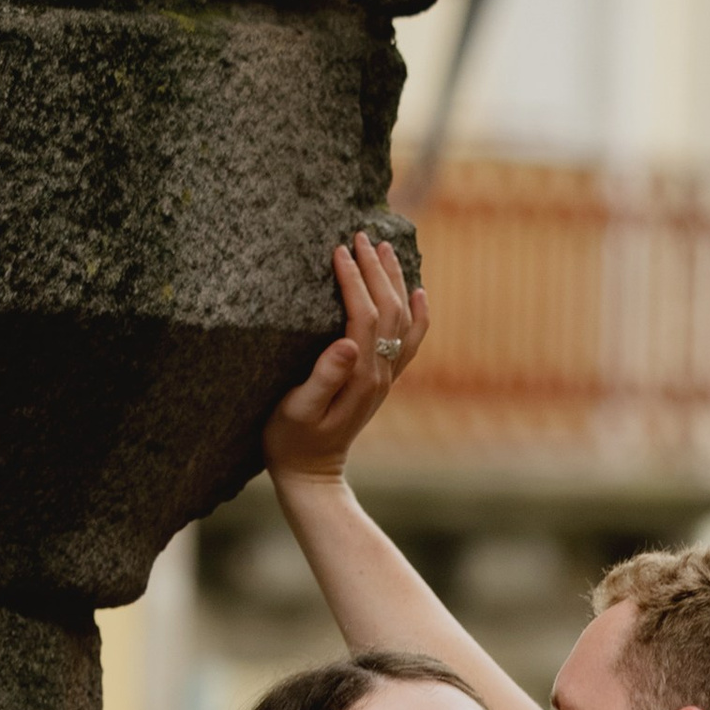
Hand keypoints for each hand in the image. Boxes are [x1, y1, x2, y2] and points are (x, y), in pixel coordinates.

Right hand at [263, 234, 430, 488]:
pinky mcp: (381, 381)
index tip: (338, 250)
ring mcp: (385, 378)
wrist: (311, 474)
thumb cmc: (291, 441)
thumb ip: (324, 377)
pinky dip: (417, 314)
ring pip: (403, 321)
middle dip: (376, 270)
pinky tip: (418, 292)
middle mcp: (380, 375)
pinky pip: (409, 342)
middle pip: (389, 311)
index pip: (364, 316)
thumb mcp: (297, 409)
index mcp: (359, 377)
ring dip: (396, 282)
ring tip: (384, 248)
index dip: (353, 281)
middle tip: (361, 236)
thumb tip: (348, 343)